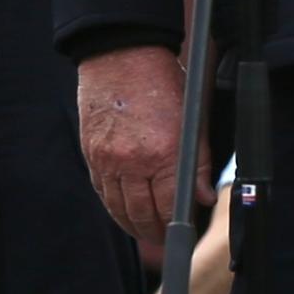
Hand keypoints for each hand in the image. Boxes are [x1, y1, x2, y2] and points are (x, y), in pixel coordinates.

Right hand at [76, 43, 189, 247]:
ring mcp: (107, 158)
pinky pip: (102, 190)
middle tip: (163, 239)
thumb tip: (203, 198)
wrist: (122, 54)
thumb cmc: (161, 83)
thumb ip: (199, 164)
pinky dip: (113, 205)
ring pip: (118, 207)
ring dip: (131, 224)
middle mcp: (133, 160)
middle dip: (153, 232)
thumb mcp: (191, 121)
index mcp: (163, 152)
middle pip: (141, 213)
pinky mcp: (91, 153)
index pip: (170, 208)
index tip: (182, 234)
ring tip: (144, 231)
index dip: (176, 226)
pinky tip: (123, 210)